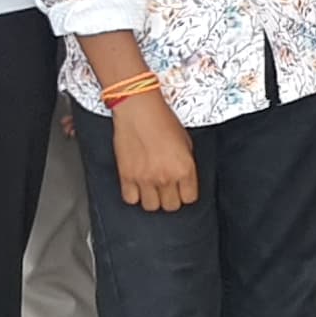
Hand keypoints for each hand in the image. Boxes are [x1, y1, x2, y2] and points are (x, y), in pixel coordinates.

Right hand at [110, 93, 198, 212]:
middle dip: (170, 198)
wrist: (139, 110)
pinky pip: (131, 199)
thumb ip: (186, 163)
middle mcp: (166, 177)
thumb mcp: (186, 141)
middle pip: (171, 206)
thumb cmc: (162, 120)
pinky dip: (134, 195)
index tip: (182, 189)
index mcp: (184, 168)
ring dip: (152, 199)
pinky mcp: (126, 176)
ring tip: (151, 187)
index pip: (189, 198)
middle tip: (167, 188)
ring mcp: (145, 178)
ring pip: (151, 207)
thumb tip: (183, 177)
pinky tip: (137, 185)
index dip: (186, 193)